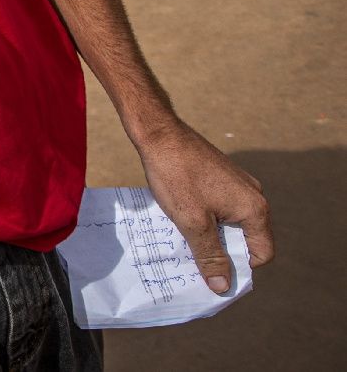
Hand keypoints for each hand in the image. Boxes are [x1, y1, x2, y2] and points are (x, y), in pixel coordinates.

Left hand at [138, 120, 273, 294]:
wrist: (159, 133)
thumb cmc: (177, 176)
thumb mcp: (192, 222)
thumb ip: (210, 254)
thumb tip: (222, 287)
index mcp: (255, 209)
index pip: (261, 253)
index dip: (239, 268)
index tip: (213, 272)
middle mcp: (253, 196)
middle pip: (246, 239)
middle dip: (222, 253)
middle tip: (196, 262)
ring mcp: (238, 185)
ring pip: (231, 223)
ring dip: (211, 235)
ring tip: (186, 242)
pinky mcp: (222, 177)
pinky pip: (221, 207)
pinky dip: (206, 218)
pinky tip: (183, 219)